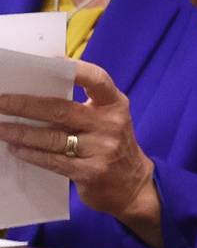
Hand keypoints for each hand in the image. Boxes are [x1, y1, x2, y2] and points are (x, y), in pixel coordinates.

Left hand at [0, 61, 161, 247]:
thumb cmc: (111, 145)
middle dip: (25, 105)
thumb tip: (37, 92)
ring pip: (52, 138)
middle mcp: (111, 124)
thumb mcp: (107, 120)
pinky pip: (53, 161)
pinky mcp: (90, 172)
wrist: (132, 185)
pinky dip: (31, 154)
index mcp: (115, 104)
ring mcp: (102, 149)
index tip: (46, 62)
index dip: (74, 68)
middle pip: (61, 109)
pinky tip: (15, 149)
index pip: (96, 79)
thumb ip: (83, 106)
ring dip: (20, 132)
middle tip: (0, 101)